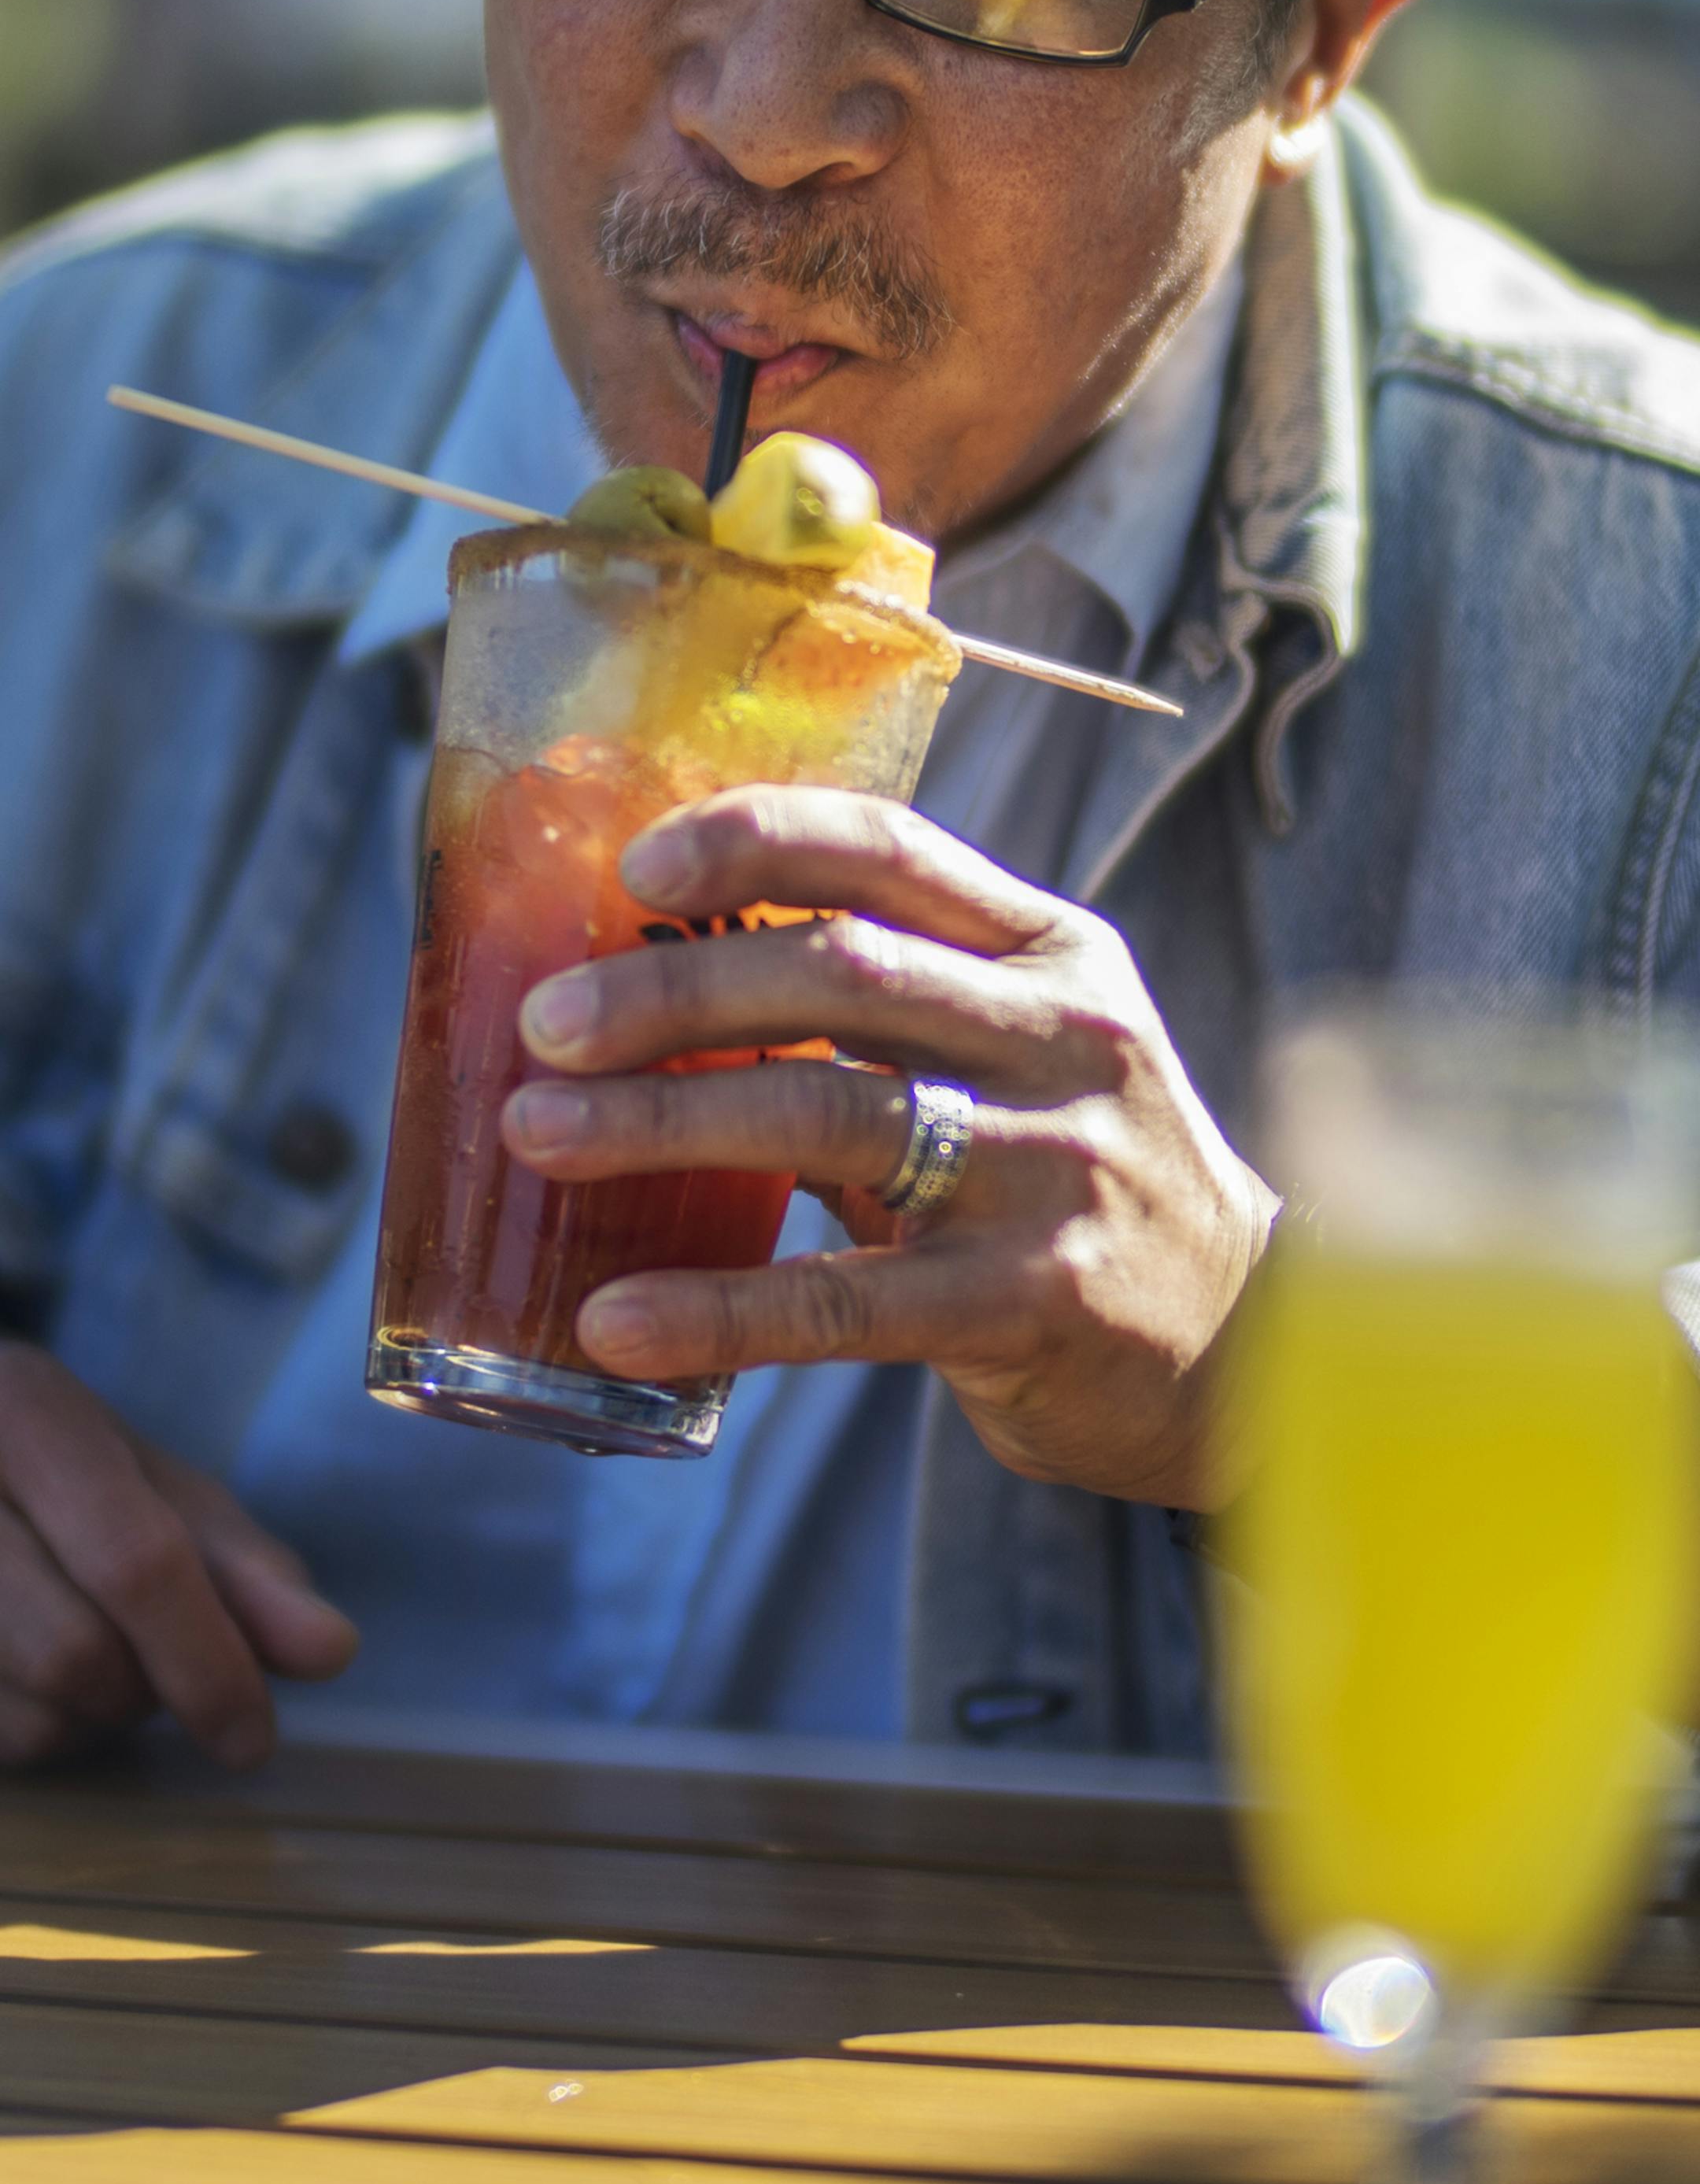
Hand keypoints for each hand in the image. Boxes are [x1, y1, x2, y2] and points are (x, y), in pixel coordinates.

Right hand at [0, 1343, 358, 1769]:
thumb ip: (243, 1567)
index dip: (208, 1660)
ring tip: (90, 1647)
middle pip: (77, 1654)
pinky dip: (33, 1731)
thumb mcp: (154, 1487)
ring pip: (28, 1717)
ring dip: (90, 1719)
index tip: (254, 1741)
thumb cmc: (56, 1470)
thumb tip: (332, 1651)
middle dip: (146, 1687)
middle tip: (159, 1657)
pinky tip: (30, 1675)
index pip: (136, 1561)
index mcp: (29, 1413)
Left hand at [502, 787, 1276, 1507]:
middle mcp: (1064, 1039)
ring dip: (663, 1122)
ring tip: (538, 1134)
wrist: (1247, 1343)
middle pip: (844, 971)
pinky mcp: (1041, 1300)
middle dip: (674, 989)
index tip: (631, 869)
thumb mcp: (1019, 1055)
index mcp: (1050, 952)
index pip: (891, 848)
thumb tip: (656, 984)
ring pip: (834, 1117)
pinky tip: (615, 1319)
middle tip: (543, 1022)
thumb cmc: (1076, 1177)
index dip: (752, 840)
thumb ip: (887, 1010)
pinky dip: (718, 1308)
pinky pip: (849, 1300)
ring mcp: (1060, 1167)